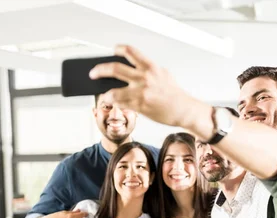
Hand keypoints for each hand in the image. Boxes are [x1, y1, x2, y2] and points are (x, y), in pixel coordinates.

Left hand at [88, 45, 202, 128]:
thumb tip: (131, 70)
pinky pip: (121, 104)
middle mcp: (144, 78)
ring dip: (104, 92)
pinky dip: (114, 103)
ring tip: (102, 93)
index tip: (112, 51)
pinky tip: (112, 102)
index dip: (118, 49)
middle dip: (99, 70)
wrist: (184, 109)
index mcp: (150, 67)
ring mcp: (141, 92)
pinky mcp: (140, 106)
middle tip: (93, 73)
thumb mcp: (163, 74)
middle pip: (115, 69)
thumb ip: (148, 70)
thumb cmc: (174, 93)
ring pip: (113, 91)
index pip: (130, 51)